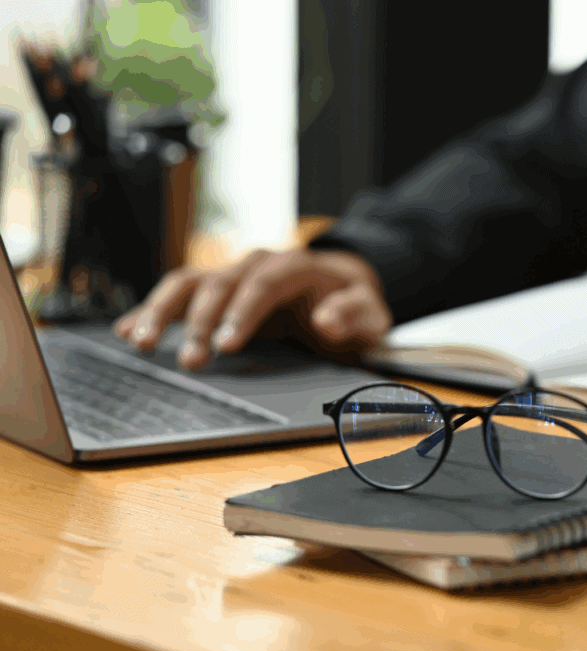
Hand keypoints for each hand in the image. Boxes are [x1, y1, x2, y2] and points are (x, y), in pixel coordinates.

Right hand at [115, 248, 390, 369]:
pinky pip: (179, 292)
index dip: (242, 313)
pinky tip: (127, 330)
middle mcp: (257, 263)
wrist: (341, 284)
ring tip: (139, 341)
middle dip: (199, 322)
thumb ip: (353, 314)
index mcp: (294, 267)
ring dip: (162, 310)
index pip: (263, 285)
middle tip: (189, 362)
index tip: (226, 345)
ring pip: (189, 283)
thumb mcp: (370, 312)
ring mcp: (233, 273)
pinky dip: (152, 309)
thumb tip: (326, 320)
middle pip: (219, 285)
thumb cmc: (353, 302)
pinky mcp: (217, 288)